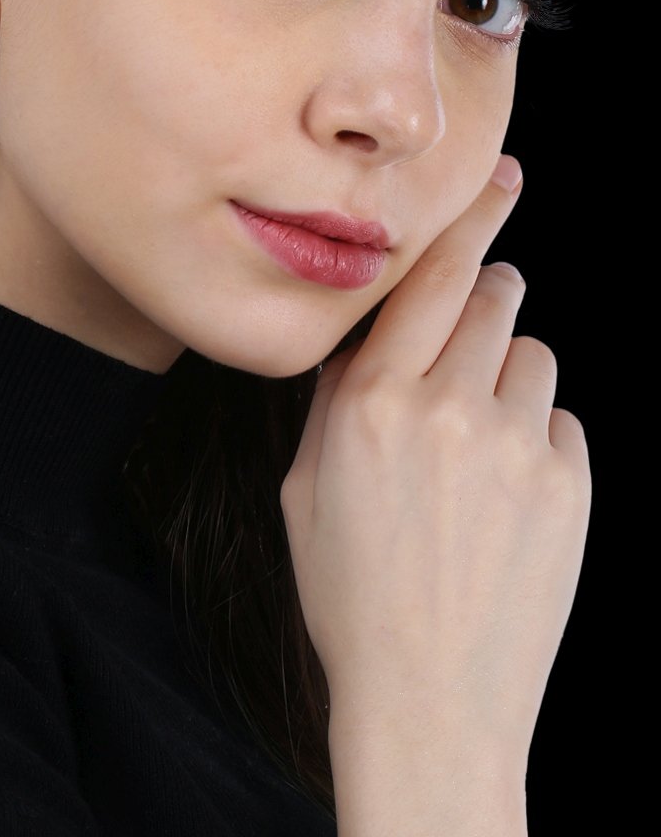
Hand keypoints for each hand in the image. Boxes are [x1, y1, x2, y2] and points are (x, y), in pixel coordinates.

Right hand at [279, 156, 590, 820]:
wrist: (430, 700)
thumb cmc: (352, 595)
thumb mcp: (307, 487)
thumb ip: (339, 398)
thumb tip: (375, 333)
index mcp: (370, 402)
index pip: (427, 278)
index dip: (469, 219)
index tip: (502, 177)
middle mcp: (446, 409)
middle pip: (492, 298)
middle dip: (487, 299)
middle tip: (474, 332)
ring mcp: (515, 447)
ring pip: (532, 354)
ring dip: (508, 377)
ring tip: (481, 446)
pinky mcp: (570, 487)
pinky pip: (561, 421)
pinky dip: (538, 439)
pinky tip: (509, 497)